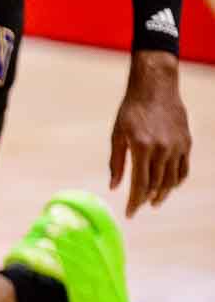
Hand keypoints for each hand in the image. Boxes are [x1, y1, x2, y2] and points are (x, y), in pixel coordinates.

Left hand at [109, 51, 191, 216]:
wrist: (156, 86)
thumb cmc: (131, 111)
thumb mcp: (117, 135)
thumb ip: (116, 163)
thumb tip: (114, 187)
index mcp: (142, 147)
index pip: (140, 184)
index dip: (134, 202)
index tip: (129, 214)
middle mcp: (162, 148)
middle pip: (156, 185)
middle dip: (145, 200)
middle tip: (138, 208)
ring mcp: (177, 145)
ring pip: (172, 179)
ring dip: (163, 194)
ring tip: (154, 202)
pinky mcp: (186, 141)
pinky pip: (184, 168)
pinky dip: (177, 180)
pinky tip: (170, 187)